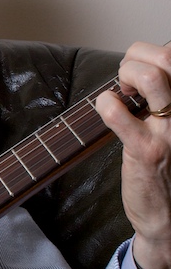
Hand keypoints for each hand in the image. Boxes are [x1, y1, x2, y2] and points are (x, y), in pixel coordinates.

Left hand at [96, 41, 170, 268]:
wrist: (168, 215)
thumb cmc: (166, 166)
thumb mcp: (169, 125)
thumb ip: (162, 97)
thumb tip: (144, 67)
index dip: (149, 53)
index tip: (137, 70)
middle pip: (168, 57)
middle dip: (135, 57)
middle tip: (124, 80)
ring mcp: (169, 130)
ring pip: (152, 78)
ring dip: (125, 75)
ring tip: (120, 93)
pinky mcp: (146, 150)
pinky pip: (119, 114)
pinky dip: (104, 104)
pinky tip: (105, 110)